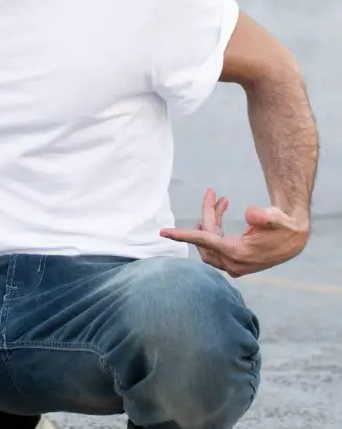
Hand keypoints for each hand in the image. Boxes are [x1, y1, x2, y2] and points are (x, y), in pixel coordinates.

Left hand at [159, 189, 309, 276]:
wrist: (295, 238)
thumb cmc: (284, 226)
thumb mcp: (276, 218)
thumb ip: (263, 216)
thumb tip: (249, 214)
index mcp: (237, 253)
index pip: (203, 242)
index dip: (182, 235)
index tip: (163, 232)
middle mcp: (232, 262)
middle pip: (206, 237)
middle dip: (207, 215)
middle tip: (213, 193)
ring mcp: (232, 263)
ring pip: (209, 239)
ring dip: (211, 219)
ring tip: (219, 199)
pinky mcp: (234, 260)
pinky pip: (215, 241)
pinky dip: (216, 225)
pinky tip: (221, 208)